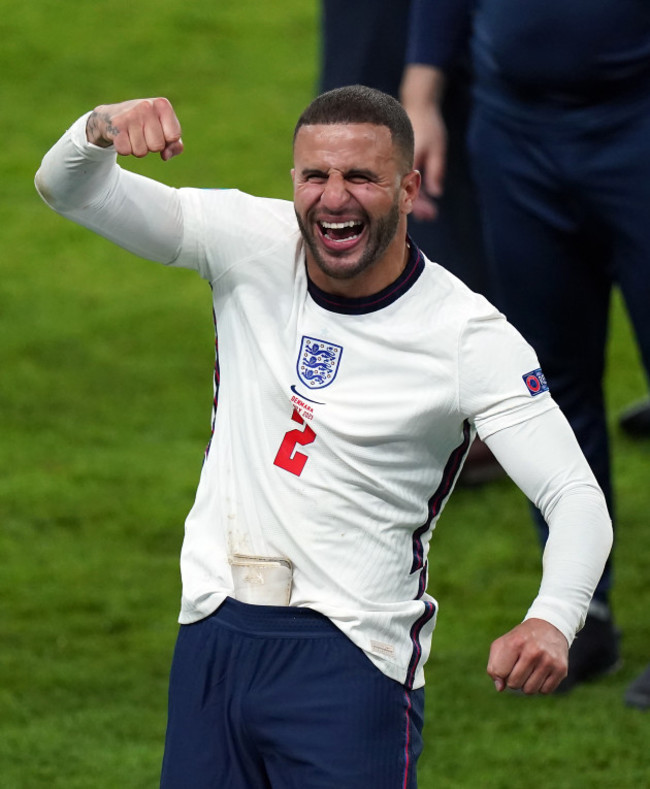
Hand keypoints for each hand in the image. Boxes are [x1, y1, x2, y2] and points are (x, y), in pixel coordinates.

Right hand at [86, 97, 183, 160]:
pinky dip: (124, 149)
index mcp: (162, 104)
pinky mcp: (116, 125)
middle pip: (157, 146)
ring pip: (141, 152)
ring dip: (137, 149)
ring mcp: (130, 115)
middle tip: (142, 134)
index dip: (167, 141)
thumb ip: (175, 145)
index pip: (174, 136)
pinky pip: (126, 151)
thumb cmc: (144, 125)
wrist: (111, 116)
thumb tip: (165, 156)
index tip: (159, 131)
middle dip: (151, 146)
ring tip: (132, 134)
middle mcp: (146, 106)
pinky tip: (122, 137)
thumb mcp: (164, 130)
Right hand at [407, 104, 446, 221]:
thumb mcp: (437, 149)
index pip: (410, 192)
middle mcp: (398, 166)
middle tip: (430, 216)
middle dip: (417, 207)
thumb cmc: (429, 125)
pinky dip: (412, 189)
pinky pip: (403, 180)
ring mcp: (398, 165)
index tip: (430, 215)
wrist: (419, 105)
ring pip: (403, 188)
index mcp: (406, 165)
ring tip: (428, 211)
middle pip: (404, 193)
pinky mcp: (401, 163)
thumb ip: (436, 171)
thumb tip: (436, 193)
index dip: (420, 206)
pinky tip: (420, 196)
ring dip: (415, 200)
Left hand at [487, 618, 568, 694]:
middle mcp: (533, 651)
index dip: (500, 673)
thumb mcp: (503, 644)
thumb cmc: (520, 639)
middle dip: (513, 680)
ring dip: (527, 684)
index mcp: (515, 643)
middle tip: (518, 667)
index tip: (506, 665)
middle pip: (514, 684)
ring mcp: (548, 661)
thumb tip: (500, 688)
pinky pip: (545, 691)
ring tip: (530, 669)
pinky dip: (541, 686)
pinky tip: (541, 672)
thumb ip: (494, 666)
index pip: (500, 673)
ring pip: (530, 690)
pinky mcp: (561, 669)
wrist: (549, 627)